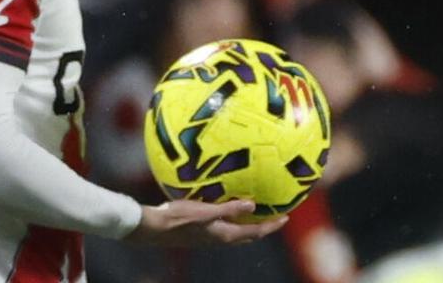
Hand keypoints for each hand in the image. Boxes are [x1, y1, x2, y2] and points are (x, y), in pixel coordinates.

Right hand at [126, 199, 287, 246]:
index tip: (285, 217)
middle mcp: (221, 239)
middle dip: (264, 227)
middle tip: (274, 216)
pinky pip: (224, 228)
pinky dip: (233, 221)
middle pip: (249, 235)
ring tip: (255, 212)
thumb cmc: (180, 218)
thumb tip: (252, 203)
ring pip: (237, 233)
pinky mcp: (201, 233)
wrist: (156, 228)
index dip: (272, 225)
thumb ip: (229, 208)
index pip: (256, 231)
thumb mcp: (206, 211)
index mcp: (225, 235)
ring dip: (248, 224)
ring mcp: (210, 237)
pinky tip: (226, 209)